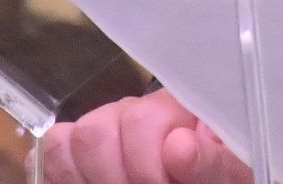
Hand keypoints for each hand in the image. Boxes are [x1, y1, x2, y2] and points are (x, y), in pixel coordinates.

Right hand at [34, 89, 255, 183]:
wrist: (201, 174)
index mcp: (178, 105)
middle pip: (96, 130)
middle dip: (116, 176)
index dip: (147, 166)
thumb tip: (179, 147)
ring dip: (91, 176)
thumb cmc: (222, 175)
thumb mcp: (229, 172)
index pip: (141, 120)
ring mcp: (105, 126)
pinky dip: (65, 175)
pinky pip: (53, 150)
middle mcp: (135, 108)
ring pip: (70, 140)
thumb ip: (212, 162)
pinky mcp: (79, 151)